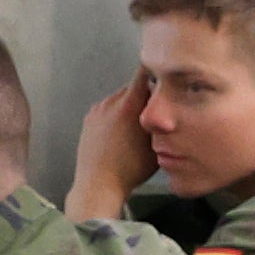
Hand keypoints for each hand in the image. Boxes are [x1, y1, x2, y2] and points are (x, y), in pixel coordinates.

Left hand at [67, 74, 157, 218]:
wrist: (98, 183)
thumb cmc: (132, 168)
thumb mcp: (156, 146)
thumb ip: (161, 123)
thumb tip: (166, 110)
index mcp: (129, 104)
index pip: (143, 73)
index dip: (155, 71)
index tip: (165, 76)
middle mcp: (111, 101)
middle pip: (132, 87)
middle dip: (144, 95)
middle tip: (155, 110)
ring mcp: (97, 109)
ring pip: (119, 99)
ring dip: (129, 106)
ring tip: (137, 125)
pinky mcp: (88, 119)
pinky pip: (107, 109)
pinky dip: (116, 114)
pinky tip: (121, 133)